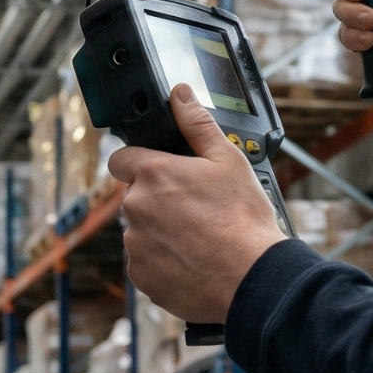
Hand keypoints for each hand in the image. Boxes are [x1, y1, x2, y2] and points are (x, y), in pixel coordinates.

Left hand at [107, 84, 287, 323]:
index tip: (160, 171)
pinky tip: (193, 258)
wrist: (251, 277)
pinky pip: (145, 261)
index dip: (139, 161)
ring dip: (160, 230)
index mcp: (154, 174)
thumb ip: (197, 124)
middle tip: (194, 208)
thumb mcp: (228, 159)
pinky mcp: (141, 276)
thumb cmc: (243, 218)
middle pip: (136, 196)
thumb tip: (180, 95)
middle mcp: (136, 208)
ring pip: (141, 230)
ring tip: (198, 236)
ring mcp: (135, 244)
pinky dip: (163, 260)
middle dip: (158, 199)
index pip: (121, 158)